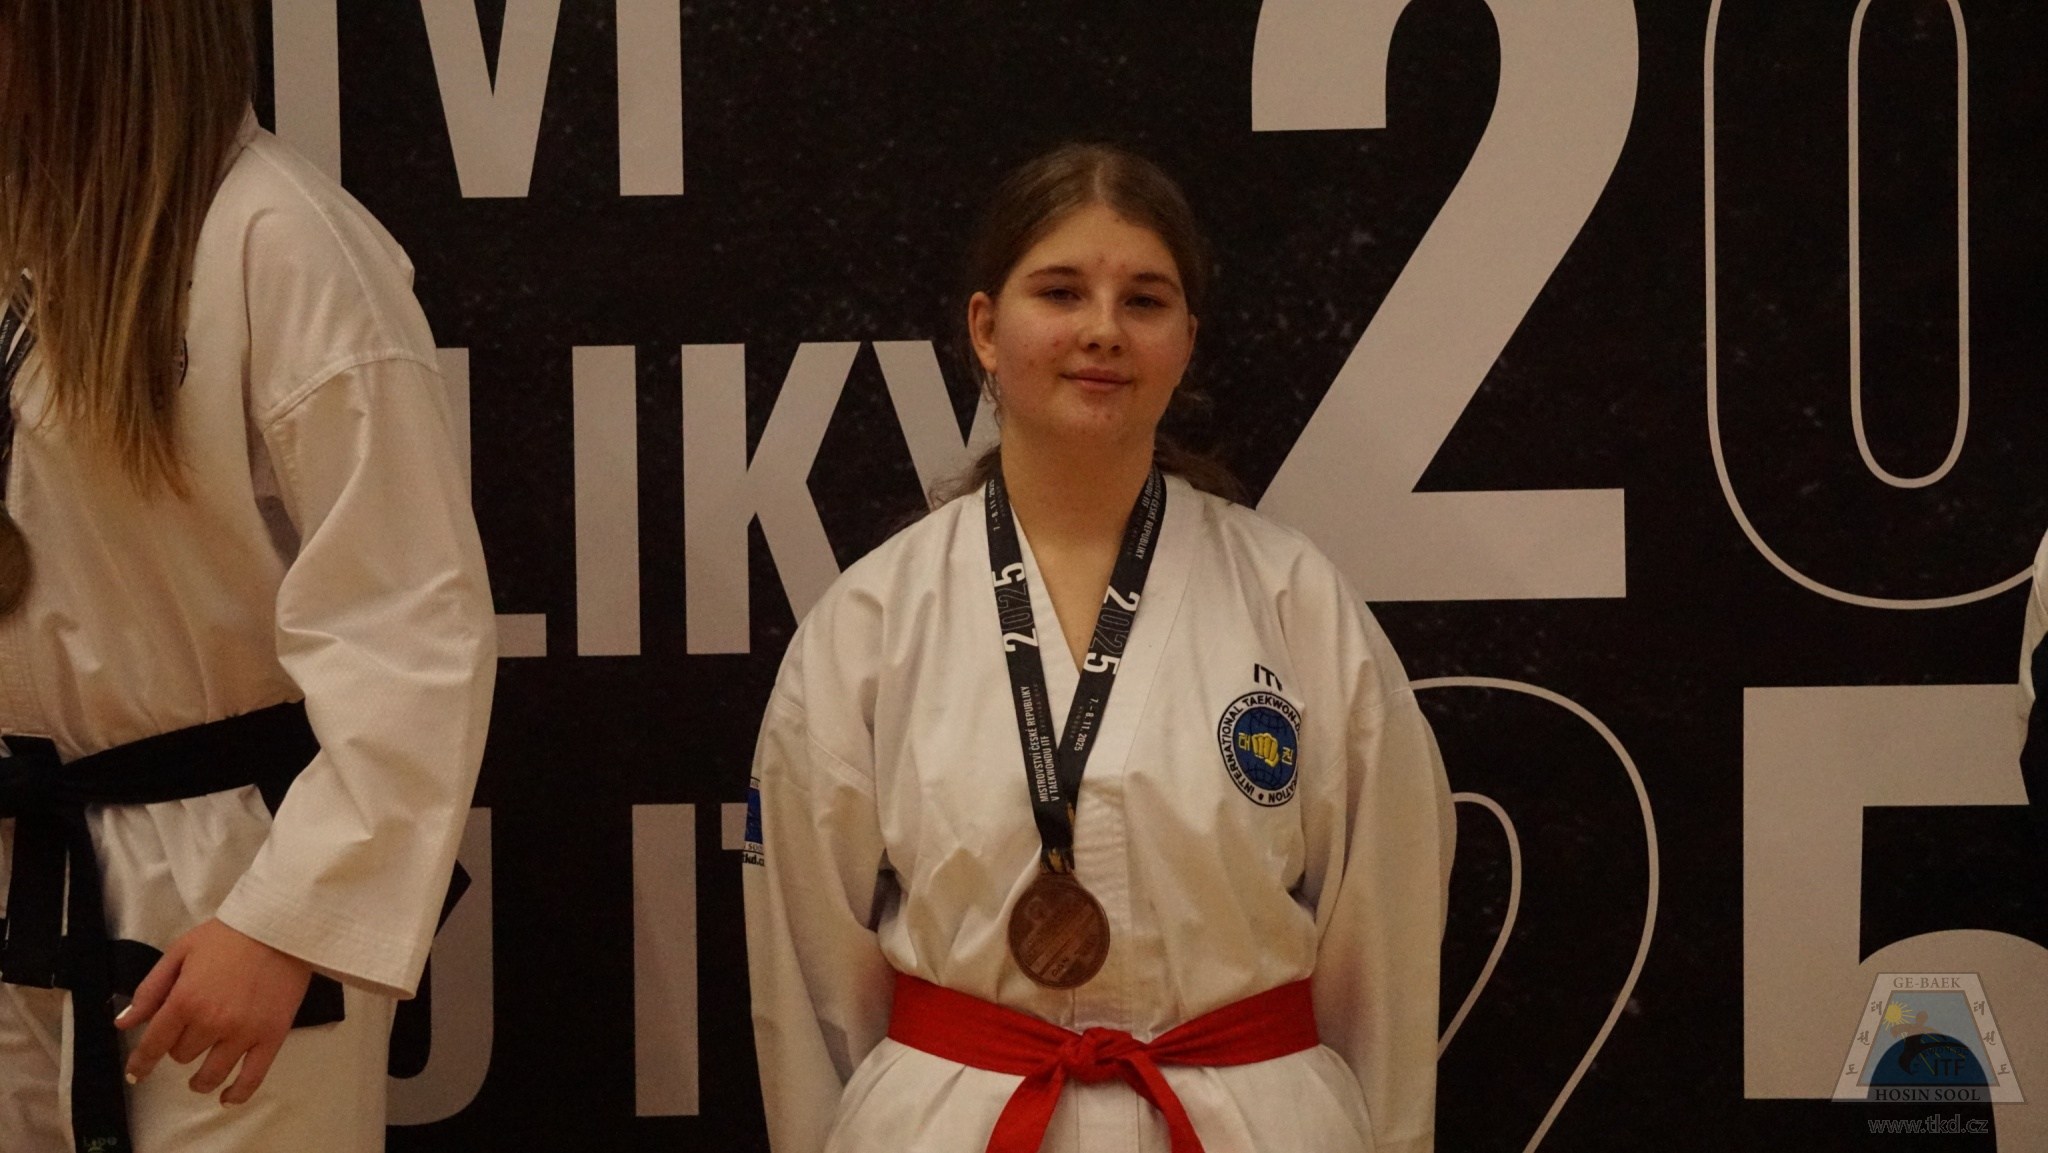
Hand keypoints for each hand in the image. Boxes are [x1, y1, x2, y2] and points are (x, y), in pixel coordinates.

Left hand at [115, 918, 312, 1105]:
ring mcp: (243, 1033)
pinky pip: (252, 1077)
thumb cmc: (228, 935)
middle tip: (191, 1034)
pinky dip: (237, 1094)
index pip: (154, 1045)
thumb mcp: (180, 952)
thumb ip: (151, 990)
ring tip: (200, 1078)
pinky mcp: (271, 1037)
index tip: (136, 1074)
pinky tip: (227, 1098)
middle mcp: (211, 1023)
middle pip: (183, 1056)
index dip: (141, 1063)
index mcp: (185, 1001)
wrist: (281, 926)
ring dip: (200, 1078)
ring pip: (211, 1073)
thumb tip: (124, 1023)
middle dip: (181, 1047)